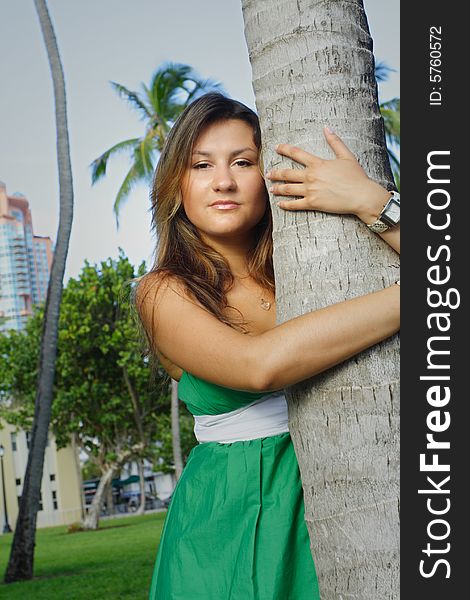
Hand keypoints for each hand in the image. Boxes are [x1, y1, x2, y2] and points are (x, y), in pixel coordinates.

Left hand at [266, 127, 390, 222]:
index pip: (296, 153)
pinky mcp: (313, 203)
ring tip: (271, 188)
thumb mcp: (347, 156)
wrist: (361, 195)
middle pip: (287, 173)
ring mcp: (310, 190)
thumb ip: (335, 141)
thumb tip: (326, 128)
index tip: (276, 147)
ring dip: (277, 188)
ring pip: (288, 189)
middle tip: (268, 173)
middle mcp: (311, 176)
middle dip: (275, 173)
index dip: (285, 149)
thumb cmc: (356, 176)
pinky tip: (279, 204)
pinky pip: (295, 204)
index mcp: (318, 164)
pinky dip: (285, 205)